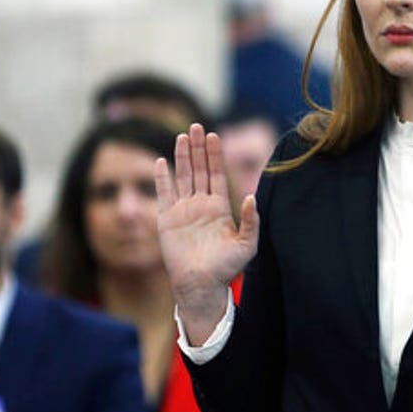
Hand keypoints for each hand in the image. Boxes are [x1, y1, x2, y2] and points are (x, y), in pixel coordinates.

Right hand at [155, 124, 259, 331]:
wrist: (201, 284)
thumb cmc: (225, 268)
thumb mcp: (246, 245)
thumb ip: (251, 221)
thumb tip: (251, 196)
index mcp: (219, 207)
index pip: (216, 174)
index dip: (214, 155)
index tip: (213, 136)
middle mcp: (200, 205)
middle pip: (199, 170)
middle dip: (198, 148)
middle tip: (196, 126)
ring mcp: (183, 211)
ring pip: (182, 177)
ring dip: (182, 156)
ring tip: (182, 136)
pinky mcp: (166, 219)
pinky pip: (163, 193)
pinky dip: (162, 178)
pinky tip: (161, 161)